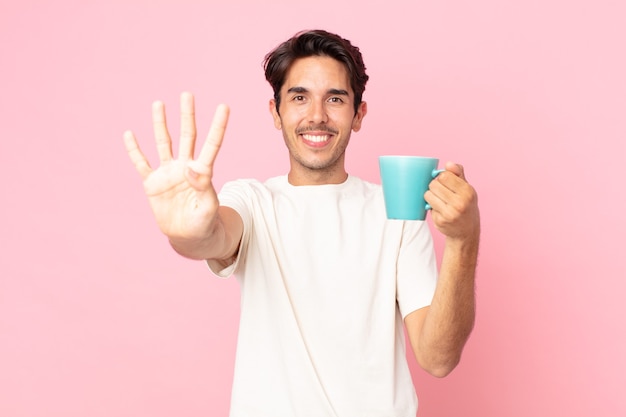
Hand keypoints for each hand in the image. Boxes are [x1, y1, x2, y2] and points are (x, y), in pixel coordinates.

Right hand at [124, 92, 229, 240]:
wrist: (188, 236)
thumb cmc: (204, 222)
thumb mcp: (208, 208)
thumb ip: (203, 188)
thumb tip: (191, 168)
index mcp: (202, 172)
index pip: (212, 144)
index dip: (218, 126)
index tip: (224, 107)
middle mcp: (185, 167)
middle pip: (187, 136)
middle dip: (187, 115)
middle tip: (187, 94)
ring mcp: (168, 173)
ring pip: (164, 143)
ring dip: (161, 123)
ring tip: (158, 103)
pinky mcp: (152, 183)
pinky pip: (141, 163)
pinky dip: (134, 150)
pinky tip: (129, 134)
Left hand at [425, 162, 479, 241]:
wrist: (467, 231)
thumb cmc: (466, 206)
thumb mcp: (467, 189)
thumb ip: (458, 174)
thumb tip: (448, 163)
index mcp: (467, 192)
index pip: (444, 176)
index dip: (441, 177)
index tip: (445, 182)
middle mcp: (459, 203)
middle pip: (433, 184)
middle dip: (434, 186)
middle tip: (440, 192)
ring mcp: (449, 213)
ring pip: (428, 195)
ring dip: (431, 196)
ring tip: (439, 200)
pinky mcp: (440, 221)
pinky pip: (428, 206)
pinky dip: (432, 207)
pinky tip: (440, 210)